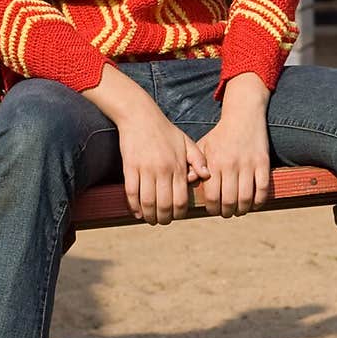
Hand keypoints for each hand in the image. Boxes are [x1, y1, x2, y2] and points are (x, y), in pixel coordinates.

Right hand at [118, 105, 210, 224]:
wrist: (140, 115)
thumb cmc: (165, 130)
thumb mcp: (186, 142)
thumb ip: (198, 159)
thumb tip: (206, 176)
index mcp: (178, 166)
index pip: (181, 199)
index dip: (179, 213)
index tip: (176, 216)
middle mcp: (163, 170)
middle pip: (165, 205)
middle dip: (164, 218)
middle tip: (162, 221)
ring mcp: (145, 169)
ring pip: (148, 202)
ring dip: (149, 216)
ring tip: (150, 219)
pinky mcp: (130, 167)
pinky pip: (131, 193)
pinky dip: (134, 206)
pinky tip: (137, 212)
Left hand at [196, 72, 270, 216]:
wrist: (243, 115)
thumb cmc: (220, 135)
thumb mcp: (203, 146)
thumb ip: (195, 165)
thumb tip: (189, 183)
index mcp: (214, 162)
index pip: (211, 196)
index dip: (212, 208)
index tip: (213, 209)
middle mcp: (230, 164)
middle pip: (229, 200)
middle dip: (227, 212)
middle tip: (226, 213)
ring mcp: (248, 164)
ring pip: (246, 198)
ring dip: (242, 209)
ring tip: (239, 210)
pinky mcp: (263, 162)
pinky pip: (263, 189)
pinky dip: (259, 201)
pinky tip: (254, 204)